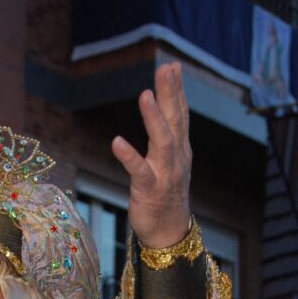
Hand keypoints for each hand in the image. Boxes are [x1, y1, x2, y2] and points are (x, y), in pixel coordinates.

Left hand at [111, 62, 191, 248]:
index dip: (177, 91)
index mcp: (180, 151)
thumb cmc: (166, 196)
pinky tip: (117, 141)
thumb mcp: (171, 163)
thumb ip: (167, 137)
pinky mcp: (149, 191)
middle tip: (166, 69)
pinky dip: (129, 156)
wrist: (170, 233)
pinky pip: (139, 171)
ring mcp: (165, 175)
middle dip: (172, 94)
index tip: (173, 66)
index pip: (180, 115)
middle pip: (175, 121)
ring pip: (162, 142)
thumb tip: (163, 110)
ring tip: (146, 95)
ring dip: (154, 118)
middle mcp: (176, 159)